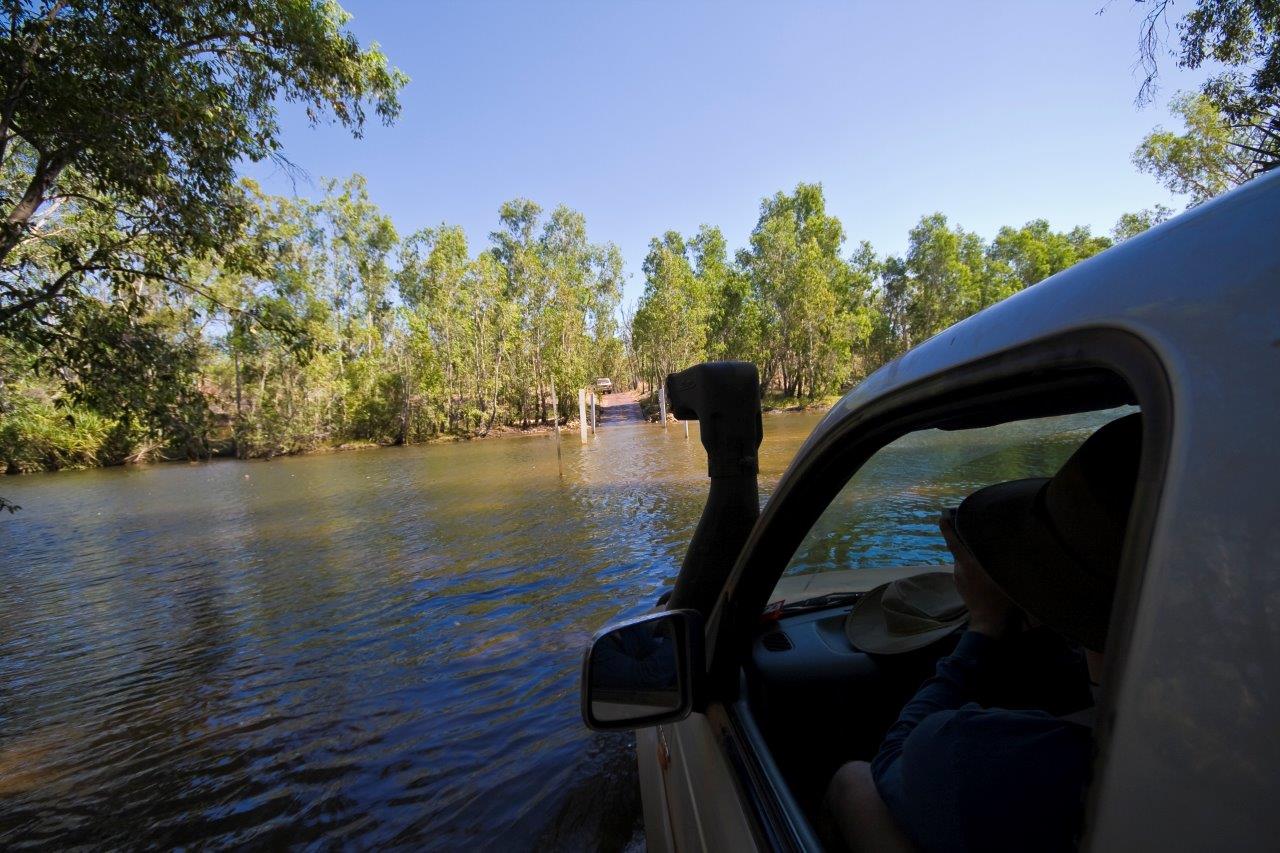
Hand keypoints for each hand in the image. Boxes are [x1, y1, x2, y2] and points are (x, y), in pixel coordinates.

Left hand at [940, 511, 1016, 638]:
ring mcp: (958, 579)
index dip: (947, 528)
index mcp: (967, 564)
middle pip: (961, 551)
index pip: (953, 542)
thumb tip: (995, 546)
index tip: (942, 516)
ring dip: (972, 558)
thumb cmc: (999, 597)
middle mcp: (959, 569)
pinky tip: (984, 573)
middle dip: (966, 542)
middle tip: (978, 535)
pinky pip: (965, 572)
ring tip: (986, 557)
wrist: (989, 620)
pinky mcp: (960, 586)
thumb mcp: (999, 573)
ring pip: (964, 562)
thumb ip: (994, 558)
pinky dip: (972, 568)